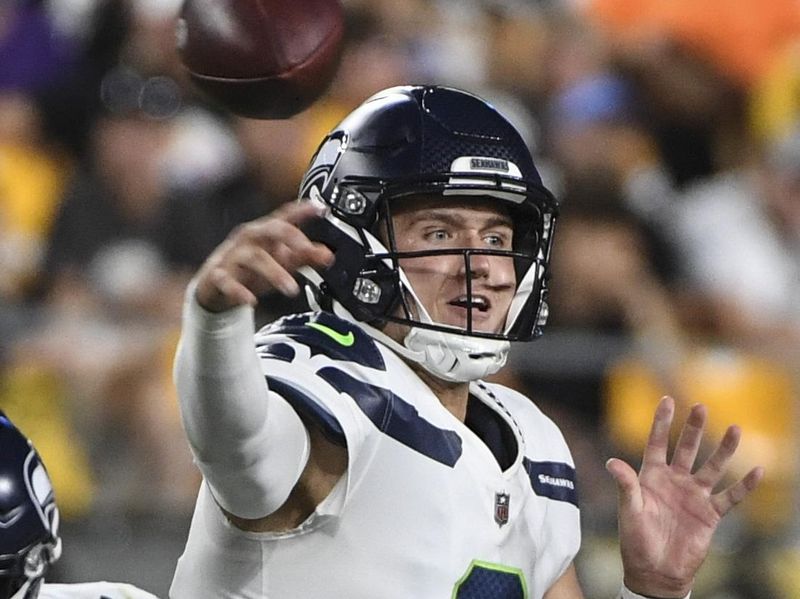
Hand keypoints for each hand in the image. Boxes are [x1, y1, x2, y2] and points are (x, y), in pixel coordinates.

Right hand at [194, 201, 333, 311]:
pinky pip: (227, 281)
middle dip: (290, 238)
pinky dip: (238, 291)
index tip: (321, 208)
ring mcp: (232, 256)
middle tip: (307, 251)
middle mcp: (249, 239)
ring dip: (275, 272)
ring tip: (292, 289)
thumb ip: (305, 257)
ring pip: (254, 258)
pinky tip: (251, 301)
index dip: (302, 210)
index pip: (285, 216)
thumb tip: (329, 255)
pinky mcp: (218, 275)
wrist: (215, 285)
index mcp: (265, 232)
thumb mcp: (281, 261)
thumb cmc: (252, 269)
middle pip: (270, 230)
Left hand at [606, 396, 763, 597]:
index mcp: (651, 476)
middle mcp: (674, 481)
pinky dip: (744, 485)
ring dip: (723, 449)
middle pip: (687, 449)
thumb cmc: (636, 540)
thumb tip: (611, 461)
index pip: (657, 442)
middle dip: (694, 428)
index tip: (668, 399)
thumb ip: (626, 485)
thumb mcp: (629, 510)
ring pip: (712, 467)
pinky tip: (757, 470)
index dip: (661, 422)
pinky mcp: (710, 514)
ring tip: (735, 428)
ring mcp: (694, 496)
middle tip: (701, 406)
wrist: (655, 571)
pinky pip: (730, 496)